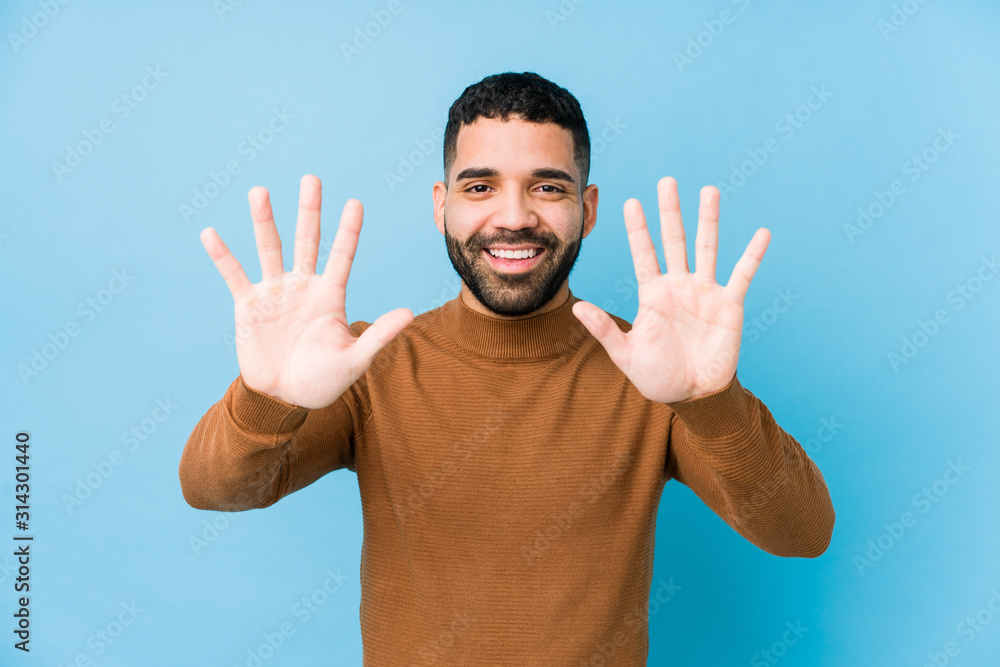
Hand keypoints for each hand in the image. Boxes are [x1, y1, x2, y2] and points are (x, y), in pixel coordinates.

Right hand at [200, 175, 413, 408]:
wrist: (284, 398)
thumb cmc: (323, 381)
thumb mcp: (354, 359)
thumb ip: (378, 335)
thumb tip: (409, 313)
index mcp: (330, 296)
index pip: (341, 256)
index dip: (348, 231)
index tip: (355, 202)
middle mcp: (302, 287)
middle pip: (306, 241)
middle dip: (309, 211)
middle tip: (311, 178)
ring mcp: (274, 293)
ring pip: (270, 249)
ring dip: (264, 221)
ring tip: (259, 191)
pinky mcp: (248, 306)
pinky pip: (234, 276)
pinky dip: (223, 256)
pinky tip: (210, 233)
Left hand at [571, 177, 769, 403]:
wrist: (692, 396)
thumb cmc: (657, 377)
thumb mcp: (626, 355)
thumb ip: (604, 330)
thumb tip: (576, 307)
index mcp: (652, 294)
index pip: (643, 254)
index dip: (637, 230)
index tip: (630, 202)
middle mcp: (678, 286)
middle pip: (674, 241)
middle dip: (670, 212)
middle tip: (667, 181)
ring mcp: (704, 293)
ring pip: (706, 248)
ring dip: (708, 220)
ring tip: (709, 190)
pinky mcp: (729, 305)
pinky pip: (742, 276)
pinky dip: (752, 255)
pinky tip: (762, 234)